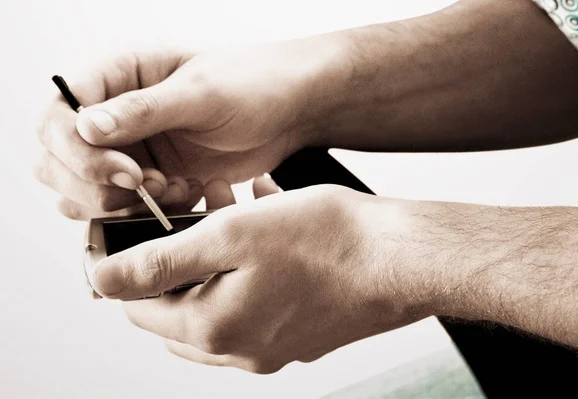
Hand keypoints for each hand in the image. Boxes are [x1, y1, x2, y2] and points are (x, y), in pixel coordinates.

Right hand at [35, 40, 341, 219]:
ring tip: (170, 187)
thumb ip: (143, 110)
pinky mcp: (153, 177)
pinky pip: (126, 207)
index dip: (78, 153)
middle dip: (97, 186)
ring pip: (86, 191)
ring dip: (122, 204)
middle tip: (146, 185)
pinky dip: (148, 212)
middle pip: (61, 161)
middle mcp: (116, 115)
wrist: (291, 111)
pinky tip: (184, 193)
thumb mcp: (201, 91)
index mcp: (118, 76)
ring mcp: (132, 149)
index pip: (59, 116)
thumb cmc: (254, 83)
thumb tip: (85, 127)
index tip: (125, 171)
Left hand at [92, 183, 432, 373]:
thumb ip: (160, 262)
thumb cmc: (328, 242)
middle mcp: (241, 349)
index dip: (128, 268)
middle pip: (179, 309)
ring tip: (232, 214)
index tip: (136, 233)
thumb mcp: (230, 236)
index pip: (139, 308)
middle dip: (177, 261)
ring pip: (218, 304)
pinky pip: (256, 304)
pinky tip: (268, 234)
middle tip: (192, 218)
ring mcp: (273, 346)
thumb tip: (103, 281)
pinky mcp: (299, 334)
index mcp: (215, 328)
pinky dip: (248, 272)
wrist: (399, 260)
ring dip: (215, 262)